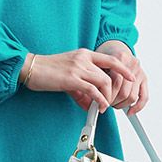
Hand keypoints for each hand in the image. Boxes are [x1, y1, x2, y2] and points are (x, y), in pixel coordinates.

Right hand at [19, 49, 135, 112]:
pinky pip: (93, 90)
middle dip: (114, 90)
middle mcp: (84, 58)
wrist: (31, 67)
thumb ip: (81, 87)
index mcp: (84, 54)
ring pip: (103, 82)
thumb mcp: (68, 74)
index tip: (130, 76)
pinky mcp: (72, 79)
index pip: (110, 59)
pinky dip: (99, 100)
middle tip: (111, 102)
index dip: (123, 68)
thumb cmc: (48, 69)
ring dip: (107, 97)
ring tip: (104, 106)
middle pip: (109, 74)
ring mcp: (78, 68)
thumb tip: (89, 102)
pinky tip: (99, 107)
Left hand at [91, 40, 148, 115]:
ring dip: (122, 105)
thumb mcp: (97, 62)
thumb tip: (90, 99)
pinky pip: (144, 96)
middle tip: (105, 104)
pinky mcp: (144, 78)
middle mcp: (132, 63)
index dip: (107, 95)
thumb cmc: (103, 56)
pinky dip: (138, 107)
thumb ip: (95, 77)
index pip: (115, 82)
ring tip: (113, 104)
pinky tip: (130, 112)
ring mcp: (140, 71)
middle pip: (123, 91)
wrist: (114, 46)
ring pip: (132, 96)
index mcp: (120, 57)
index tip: (99, 102)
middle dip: (113, 101)